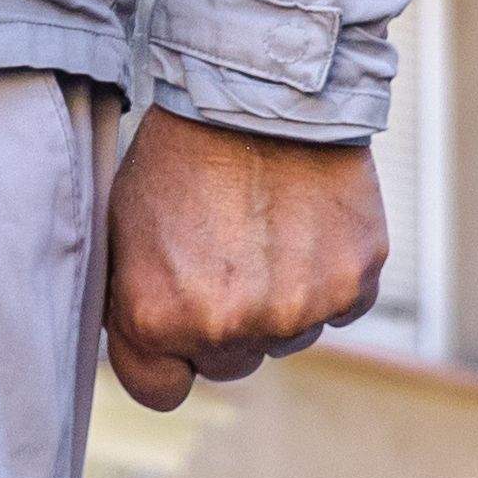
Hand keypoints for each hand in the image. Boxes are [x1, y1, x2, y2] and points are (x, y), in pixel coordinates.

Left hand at [101, 115, 384, 409]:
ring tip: (264, 225)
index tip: (173, 322)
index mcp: (159, 316)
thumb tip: (145, 345)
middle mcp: (228, 327)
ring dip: (278, 299)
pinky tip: (306, 223)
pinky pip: (339, 306)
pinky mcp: (353, 283)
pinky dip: (327, 275)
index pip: (160, 391)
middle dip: (224, 324)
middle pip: (228, 365)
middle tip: (223, 253)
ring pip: (286, 336)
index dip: (165, 357)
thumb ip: (133, 300)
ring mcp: (297, 310)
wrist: (257, 86)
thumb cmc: (181, 151)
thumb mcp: (124, 224)